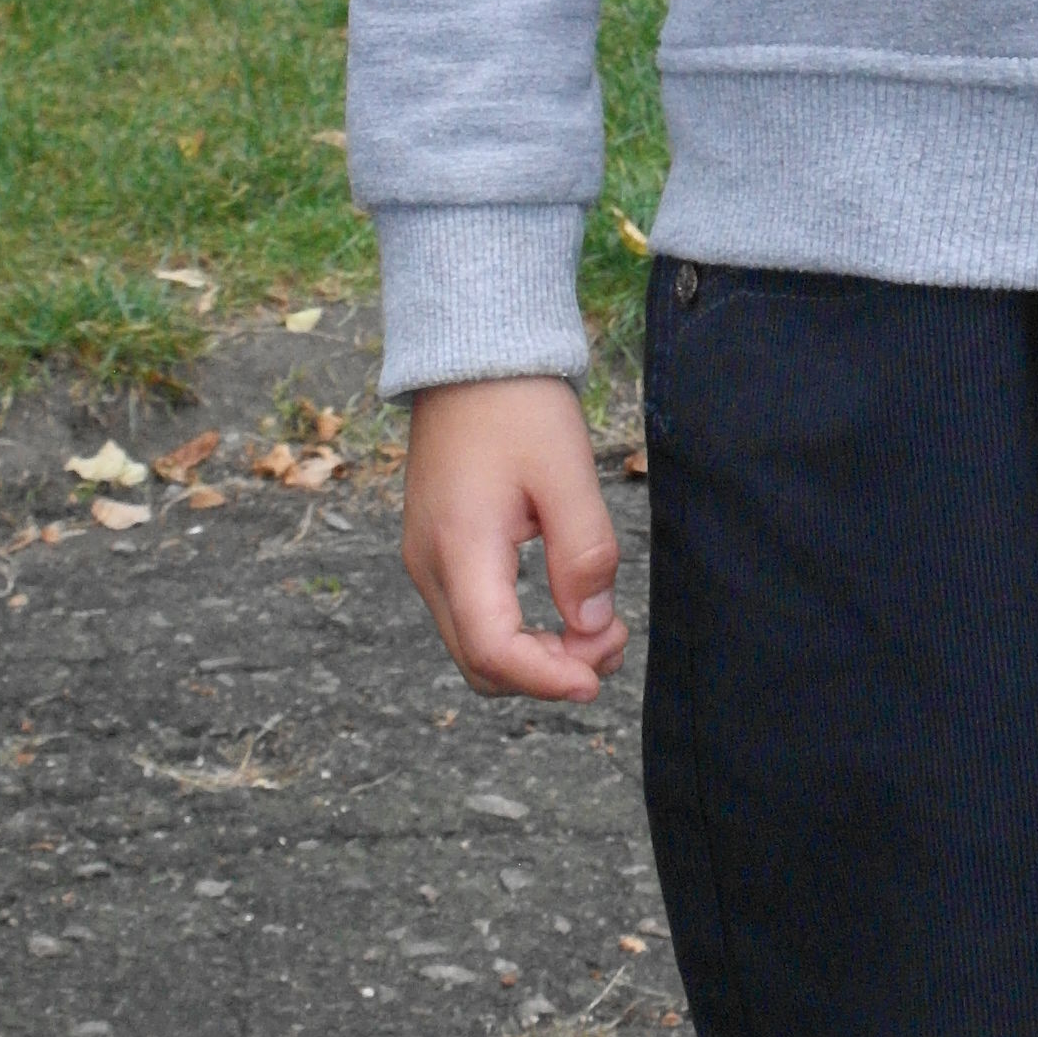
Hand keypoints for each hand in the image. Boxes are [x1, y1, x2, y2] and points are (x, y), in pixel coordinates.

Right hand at [402, 377, 627, 705]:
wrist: (470, 357)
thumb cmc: (518, 405)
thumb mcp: (567, 471)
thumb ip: (584, 553)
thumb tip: (593, 626)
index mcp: (459, 547)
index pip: (493, 649)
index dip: (546, 679)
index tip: (596, 679)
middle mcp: (430, 565)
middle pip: (480, 664)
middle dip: (547, 673)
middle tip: (610, 647)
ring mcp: (427, 560)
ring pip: (475, 647)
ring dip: (535, 656)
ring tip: (597, 630)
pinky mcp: (438, 551)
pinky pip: (473, 617)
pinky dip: (518, 633)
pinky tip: (564, 611)